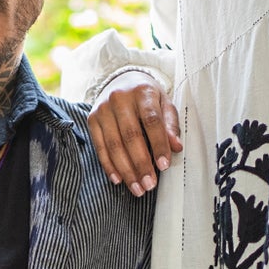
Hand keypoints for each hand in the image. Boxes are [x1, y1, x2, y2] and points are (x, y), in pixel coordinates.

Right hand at [87, 79, 180, 195]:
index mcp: (142, 92)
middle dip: (141, 164)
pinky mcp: (92, 119)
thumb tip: (176, 147)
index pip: (151, 121)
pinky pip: (100, 146)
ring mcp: (103, 109)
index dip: (158, 144)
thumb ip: (170, 125)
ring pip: (114, 145)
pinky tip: (118, 179)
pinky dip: (109, 165)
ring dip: (126, 170)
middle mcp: (120, 98)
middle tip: (149, 185)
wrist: (121, 80)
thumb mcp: (164, 103)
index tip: (164, 165)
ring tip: (137, 188)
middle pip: (130, 136)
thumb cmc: (146, 96)